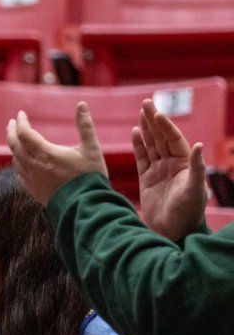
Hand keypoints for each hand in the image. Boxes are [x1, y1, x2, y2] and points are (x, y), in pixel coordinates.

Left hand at [7, 102, 108, 205]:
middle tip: (11, 123)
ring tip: (18, 141)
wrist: (85, 206)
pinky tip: (22, 163)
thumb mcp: (91, 148)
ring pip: (16, 160)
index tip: (20, 114)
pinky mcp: (33, 191)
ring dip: (15, 148)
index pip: (24, 133)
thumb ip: (85, 125)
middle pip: (14, 145)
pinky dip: (19, 164)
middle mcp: (33, 166)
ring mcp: (31, 180)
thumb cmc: (90, 177)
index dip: (21, 122)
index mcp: (45, 154)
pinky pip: (20, 174)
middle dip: (11, 132)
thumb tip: (82, 104)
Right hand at [132, 98, 206, 241]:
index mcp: (184, 164)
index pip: (173, 139)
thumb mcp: (195, 189)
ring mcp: (159, 171)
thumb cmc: (188, 212)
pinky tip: (135, 133)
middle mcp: (172, 164)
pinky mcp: (146, 180)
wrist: (173, 231)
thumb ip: (197, 167)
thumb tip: (200, 145)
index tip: (157, 113)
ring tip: (141, 113)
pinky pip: (141, 158)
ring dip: (146, 129)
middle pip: (161, 137)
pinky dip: (138, 145)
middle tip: (146, 103)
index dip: (165, 126)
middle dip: (154, 120)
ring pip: (151, 145)